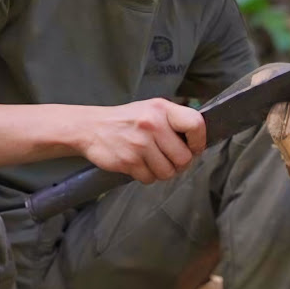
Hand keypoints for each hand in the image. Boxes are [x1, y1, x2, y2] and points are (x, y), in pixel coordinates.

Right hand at [80, 98, 205, 183]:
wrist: (91, 127)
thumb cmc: (126, 120)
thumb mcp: (152, 110)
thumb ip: (174, 122)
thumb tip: (196, 144)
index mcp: (162, 109)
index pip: (195, 124)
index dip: (199, 141)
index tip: (193, 148)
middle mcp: (152, 124)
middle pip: (184, 157)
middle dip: (179, 163)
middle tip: (169, 159)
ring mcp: (140, 144)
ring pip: (168, 172)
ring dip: (162, 171)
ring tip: (152, 161)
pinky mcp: (128, 161)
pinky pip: (149, 179)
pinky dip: (146, 176)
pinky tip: (138, 164)